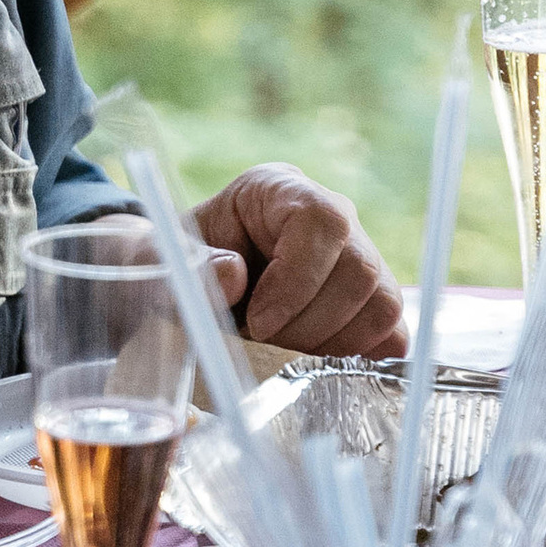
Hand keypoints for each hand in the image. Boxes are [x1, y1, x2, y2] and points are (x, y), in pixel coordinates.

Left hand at [190, 161, 403, 357]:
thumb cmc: (171, 268)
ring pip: (382, 301)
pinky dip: (358, 353)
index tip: (259, 322)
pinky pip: (390, 329)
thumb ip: (185, 269)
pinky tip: (313, 357)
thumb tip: (234, 275)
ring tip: (282, 345)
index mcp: (276, 189)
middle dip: (311, 320)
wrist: (181, 287)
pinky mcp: (366, 297)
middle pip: (361, 267)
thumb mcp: (155, 265)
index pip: (323, 221)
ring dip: (332, 341)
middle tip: (263, 338)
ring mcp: (355, 254)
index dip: (300, 278)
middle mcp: (328, 214)